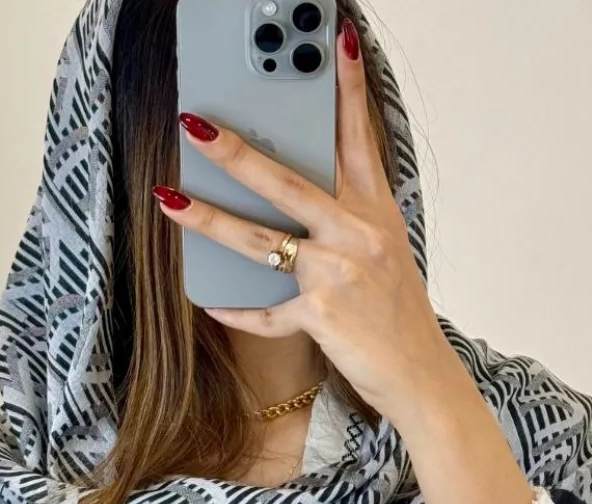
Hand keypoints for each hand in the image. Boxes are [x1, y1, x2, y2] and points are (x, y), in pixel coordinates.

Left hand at [157, 17, 534, 503]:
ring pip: (261, 240)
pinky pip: (264, 313)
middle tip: (196, 123)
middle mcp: (357, 236)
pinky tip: (207, 301)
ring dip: (209, 219)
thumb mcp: (385, 255)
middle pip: (288, 182)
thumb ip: (346, 222)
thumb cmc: (398, 316)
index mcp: (376, 213)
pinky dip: (235, 311)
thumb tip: (292, 203)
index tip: (333, 39)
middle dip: (237, 150)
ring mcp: (338, 275)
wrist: (422, 376)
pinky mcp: (320, 317)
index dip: (345, 88)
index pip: (359, 139)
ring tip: (169, 198)